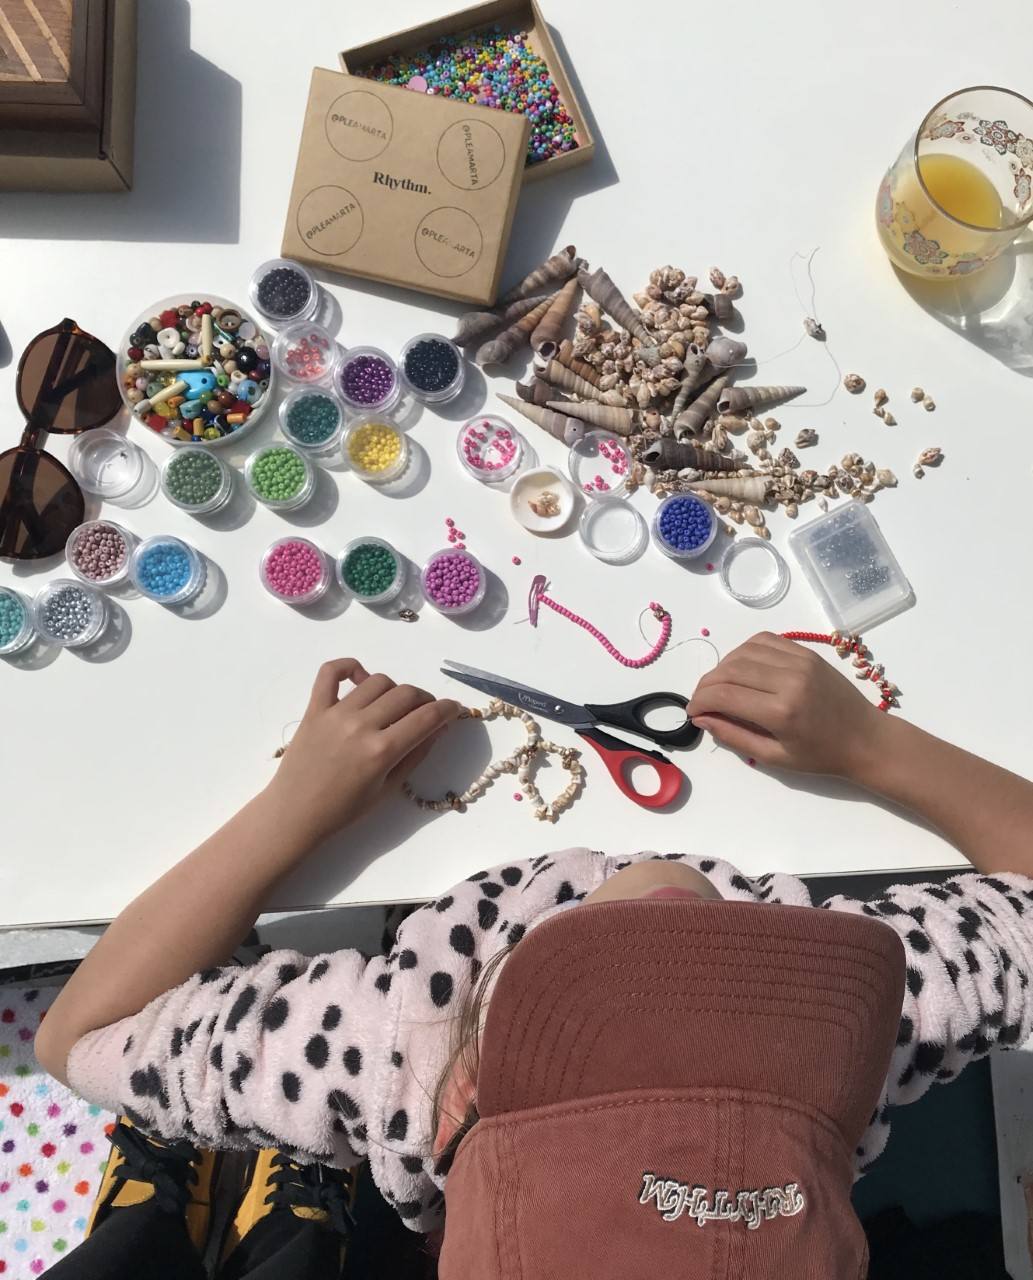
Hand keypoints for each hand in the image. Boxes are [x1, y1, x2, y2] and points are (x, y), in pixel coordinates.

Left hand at [266, 660, 461, 842]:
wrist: (295, 813)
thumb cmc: (344, 809)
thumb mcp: (388, 788)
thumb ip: (415, 754)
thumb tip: (438, 728)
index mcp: (382, 751)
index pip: (427, 717)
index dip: (448, 709)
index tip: (454, 709)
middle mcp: (361, 726)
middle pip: (406, 694)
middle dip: (425, 699)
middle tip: (425, 712)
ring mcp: (336, 713)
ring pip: (377, 680)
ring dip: (393, 689)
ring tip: (392, 706)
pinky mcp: (314, 708)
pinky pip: (331, 672)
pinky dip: (349, 667)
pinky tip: (360, 678)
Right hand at [687, 632, 883, 776]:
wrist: (866, 738)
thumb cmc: (821, 756)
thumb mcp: (774, 757)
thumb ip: (734, 736)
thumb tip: (701, 718)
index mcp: (782, 712)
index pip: (724, 695)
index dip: (700, 701)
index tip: (693, 711)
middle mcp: (789, 679)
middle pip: (729, 669)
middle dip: (706, 684)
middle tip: (702, 700)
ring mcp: (799, 660)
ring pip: (743, 651)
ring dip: (723, 667)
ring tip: (720, 686)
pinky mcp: (806, 652)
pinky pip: (764, 640)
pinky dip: (744, 652)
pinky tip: (741, 669)